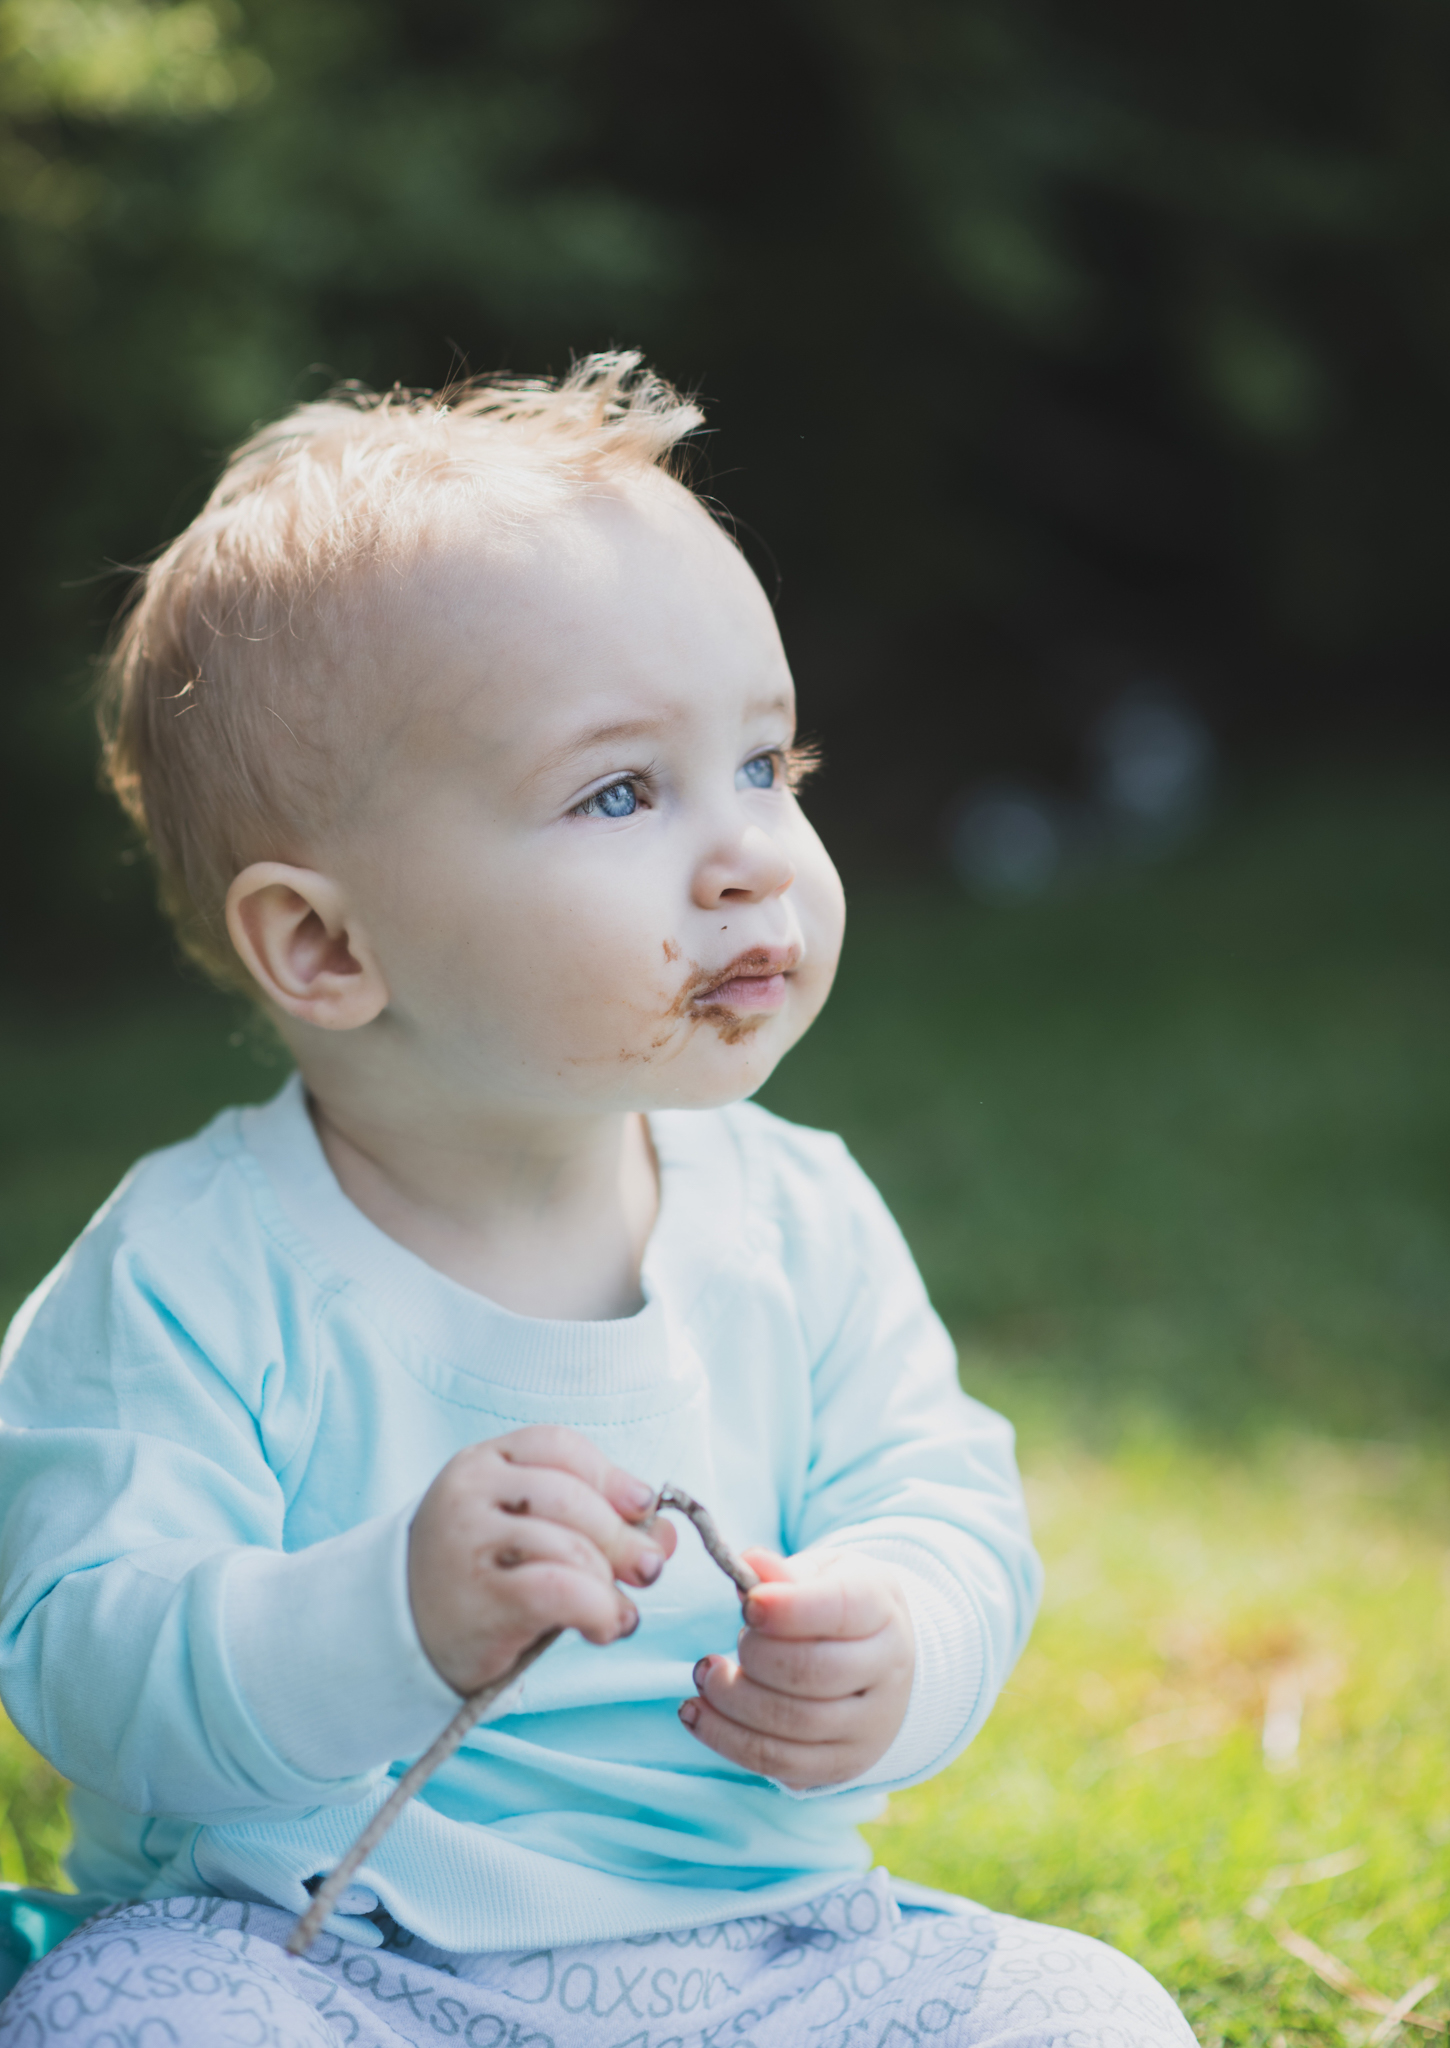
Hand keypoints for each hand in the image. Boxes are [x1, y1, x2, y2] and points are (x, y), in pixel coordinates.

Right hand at [408, 1425, 674, 1694]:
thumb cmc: (480, 1576)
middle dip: (623, 1537)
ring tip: (619, 1613)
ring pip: (571, 1546)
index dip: (612, 1476)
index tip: (641, 1508)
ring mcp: (468, 1542)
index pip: (559, 1446)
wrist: (401, 1633)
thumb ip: (595, 1525)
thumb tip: (666, 1534)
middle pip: (573, 1498)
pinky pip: (560, 1590)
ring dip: (611, 1585)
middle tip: (647, 1571)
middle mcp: (470, 1492)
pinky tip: (603, 1628)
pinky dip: (598, 1610)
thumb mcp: (530, 1535)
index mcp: (481, 1461)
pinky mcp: (478, 1598)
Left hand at [677, 1549, 913, 1789]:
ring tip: (704, 1676)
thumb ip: (783, 1571)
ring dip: (732, 1701)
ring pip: (794, 1724)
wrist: (880, 1663)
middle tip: (719, 1646)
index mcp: (881, 1610)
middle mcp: (886, 1671)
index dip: (787, 1608)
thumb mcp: (820, 1573)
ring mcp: (870, 1726)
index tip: (747, 1605)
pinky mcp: (843, 1765)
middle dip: (753, 1657)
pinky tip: (697, 1714)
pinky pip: (781, 1763)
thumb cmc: (835, 1607)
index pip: (840, 1609)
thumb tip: (750, 1564)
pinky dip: (728, 1740)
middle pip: (814, 1671)